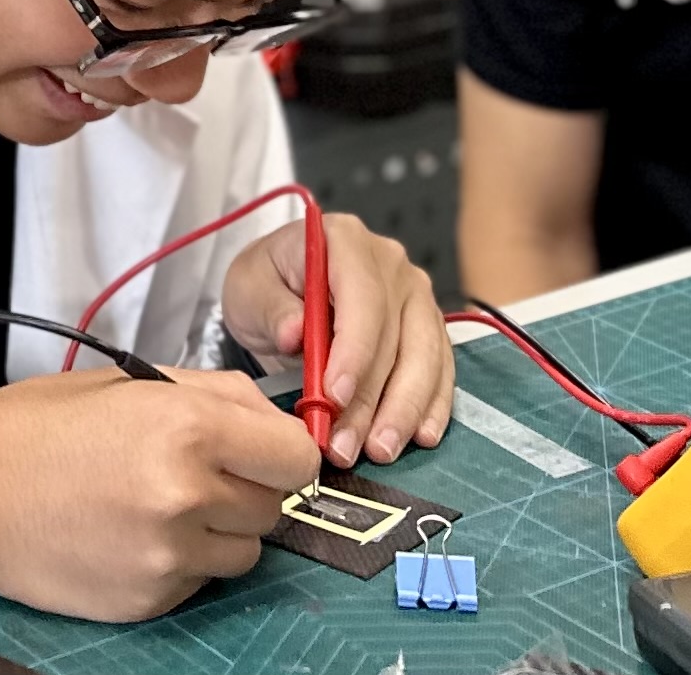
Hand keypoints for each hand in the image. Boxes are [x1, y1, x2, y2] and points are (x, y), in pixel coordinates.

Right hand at [0, 367, 322, 621]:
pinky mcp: (150, 598)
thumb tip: (279, 421)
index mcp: (189, 427)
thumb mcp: (133, 381)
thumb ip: (217, 395)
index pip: (297, 457)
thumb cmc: (45, 424)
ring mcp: (169, 554)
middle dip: (245, 488)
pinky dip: (180, 560)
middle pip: (274, 506)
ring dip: (218, 530)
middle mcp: (187, 494)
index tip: (262, 453)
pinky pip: (199, 580)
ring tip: (158, 505)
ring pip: (244, 551)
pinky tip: (130, 534)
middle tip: (192, 472)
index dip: (282, 453)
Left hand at [221, 211, 455, 468]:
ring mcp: (414, 294)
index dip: (353, 352)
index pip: (361, 299)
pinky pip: (440, 368)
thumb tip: (294, 334)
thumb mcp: (250, 288)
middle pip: (393, 336)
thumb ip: (272, 309)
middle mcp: (390, 263)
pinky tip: (420, 436)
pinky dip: (430, 405)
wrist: (283, 284)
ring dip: (402, 410)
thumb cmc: (267, 282)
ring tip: (379, 451)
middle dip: (370, 399)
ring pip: (424, 357)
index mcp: (344, 240)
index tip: (333, 398)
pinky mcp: (426, 326)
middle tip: (346, 445)